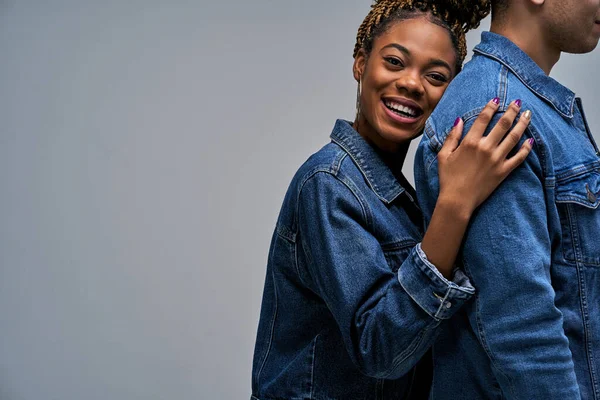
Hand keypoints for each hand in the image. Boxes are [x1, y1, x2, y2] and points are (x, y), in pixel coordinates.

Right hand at [437, 98, 532, 216]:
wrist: (457, 200)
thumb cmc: (448, 178)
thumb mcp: (444, 155)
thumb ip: (452, 137)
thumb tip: (459, 121)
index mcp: (470, 142)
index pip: (484, 118)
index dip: (491, 106)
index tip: (497, 99)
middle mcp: (486, 148)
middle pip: (503, 124)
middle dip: (512, 110)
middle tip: (517, 102)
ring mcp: (497, 159)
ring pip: (514, 137)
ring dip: (522, 124)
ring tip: (528, 115)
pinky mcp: (504, 171)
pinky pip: (519, 157)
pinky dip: (526, 148)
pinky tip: (531, 140)